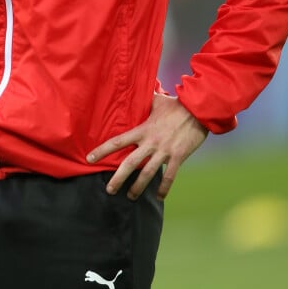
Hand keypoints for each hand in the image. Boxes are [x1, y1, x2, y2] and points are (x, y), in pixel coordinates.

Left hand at [86, 94, 207, 200]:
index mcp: (143, 130)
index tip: (89, 159)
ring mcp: (164, 151)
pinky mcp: (178, 156)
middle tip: (109, 190)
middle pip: (130, 163)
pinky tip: (159, 197)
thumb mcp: (157, 101)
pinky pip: (170, 176)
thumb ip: (145, 101)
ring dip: (138, 187)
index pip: (118, 141)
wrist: (198, 110)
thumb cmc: (176, 105)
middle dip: (118, 178)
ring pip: (147, 173)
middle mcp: (151, 142)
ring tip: (130, 196)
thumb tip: (137, 91)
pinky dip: (164, 188)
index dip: (102, 150)